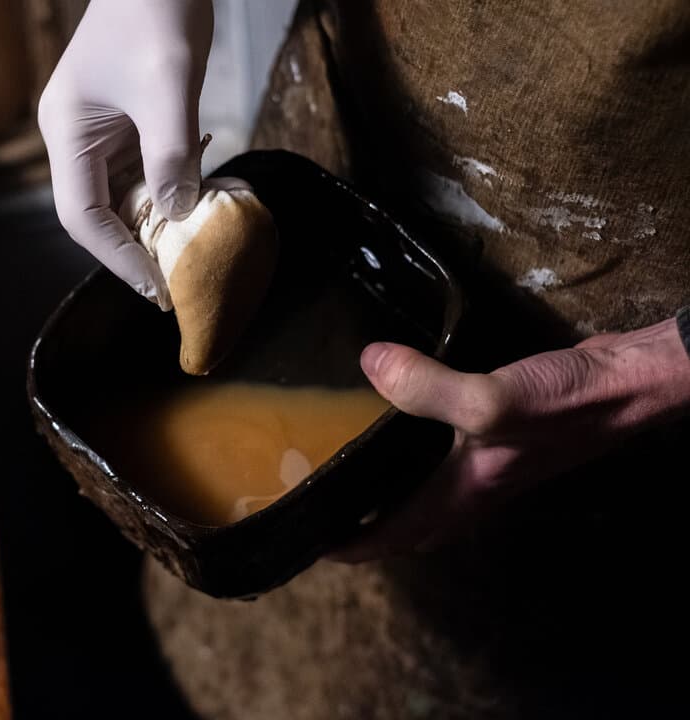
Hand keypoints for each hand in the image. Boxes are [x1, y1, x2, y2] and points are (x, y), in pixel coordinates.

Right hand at [37, 0, 213, 310]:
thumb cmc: (155, 13)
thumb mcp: (168, 85)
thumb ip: (171, 153)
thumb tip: (177, 214)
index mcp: (67, 132)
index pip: (82, 216)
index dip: (117, 257)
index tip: (155, 288)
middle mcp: (74, 138)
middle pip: (99, 213)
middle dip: (137, 245)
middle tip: (177, 279)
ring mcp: (97, 132)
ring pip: (122, 195)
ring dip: (157, 220)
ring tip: (191, 247)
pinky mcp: (124, 123)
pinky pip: (141, 171)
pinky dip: (169, 188)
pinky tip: (198, 195)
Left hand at [330, 315, 689, 561]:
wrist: (628, 384)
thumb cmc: (566, 404)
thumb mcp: (491, 400)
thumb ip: (426, 388)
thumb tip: (369, 364)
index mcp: (462, 494)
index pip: (392, 538)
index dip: (349, 546)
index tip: (306, 540)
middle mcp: (472, 488)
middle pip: (406, 524)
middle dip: (363, 525)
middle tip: (318, 504)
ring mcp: (489, 466)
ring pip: (425, 494)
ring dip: (388, 494)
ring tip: (346, 468)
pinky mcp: (501, 439)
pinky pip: (443, 461)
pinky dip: (414, 457)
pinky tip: (401, 425)